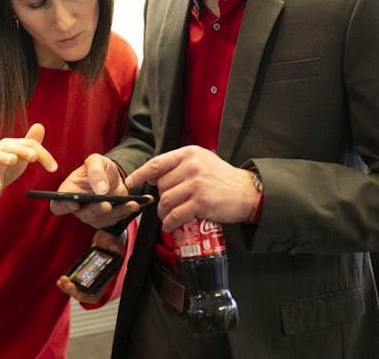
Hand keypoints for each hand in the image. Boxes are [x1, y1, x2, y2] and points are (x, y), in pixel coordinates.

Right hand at [0, 123, 56, 204]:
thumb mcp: (18, 156)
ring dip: (3, 158)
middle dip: (22, 150)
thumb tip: (40, 126)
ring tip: (13, 160)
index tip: (54, 167)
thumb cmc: (2, 169)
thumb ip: (30, 143)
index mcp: (9, 146)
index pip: (28, 145)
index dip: (43, 154)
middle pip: (10, 147)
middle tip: (34, 156)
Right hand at [50, 153, 141, 228]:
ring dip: (116, 212)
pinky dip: (126, 212)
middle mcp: (78, 207)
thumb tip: (100, 189)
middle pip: (83, 214)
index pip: (58, 205)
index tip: (74, 203)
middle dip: (96, 210)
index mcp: (69, 191)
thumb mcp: (96, 161)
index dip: (63, 206)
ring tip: (130, 203)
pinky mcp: (105, 220)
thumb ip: (96, 171)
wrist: (113, 177)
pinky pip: (114, 220)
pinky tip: (134, 204)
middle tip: (105, 205)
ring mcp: (91, 215)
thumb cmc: (99, 168)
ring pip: (101, 219)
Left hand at [56, 228, 125, 303]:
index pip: (95, 295)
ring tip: (61, 281)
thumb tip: (113, 247)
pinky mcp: (84, 271)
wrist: (106, 232)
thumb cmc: (111, 238)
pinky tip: (62, 279)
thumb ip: (114, 246)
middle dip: (72, 291)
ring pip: (78, 290)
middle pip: (83, 294)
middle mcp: (98, 280)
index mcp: (106, 277)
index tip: (74, 288)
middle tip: (65, 282)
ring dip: (68, 288)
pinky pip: (75, 282)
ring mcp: (90, 276)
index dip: (85, 296)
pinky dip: (67, 283)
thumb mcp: (114, 242)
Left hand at [124, 145, 258, 231]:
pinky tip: (171, 226)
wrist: (248, 192)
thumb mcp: (202, 162)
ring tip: (167, 218)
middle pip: (161, 185)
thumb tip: (154, 177)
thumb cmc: (223, 178)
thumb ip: (181, 166)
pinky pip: (176, 214)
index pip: (157, 163)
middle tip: (166, 206)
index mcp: (189, 153)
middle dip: (160, 198)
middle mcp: (191, 166)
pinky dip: (170, 223)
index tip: (130, 183)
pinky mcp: (201, 202)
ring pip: (166, 200)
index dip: (140, 174)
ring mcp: (196, 184)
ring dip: (163, 213)